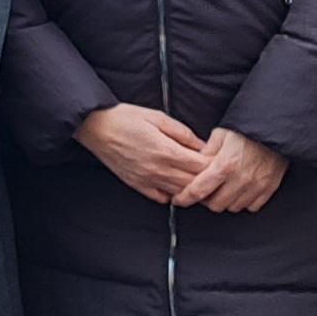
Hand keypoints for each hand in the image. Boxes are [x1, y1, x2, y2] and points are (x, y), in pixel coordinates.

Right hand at [75, 104, 209, 206]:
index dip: (214, 165)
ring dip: (192, 190)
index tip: (220, 160)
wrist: (96, 128)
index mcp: (166, 151)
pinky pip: (162, 199)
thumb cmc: (125, 118)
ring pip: (180, 194)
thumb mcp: (157, 116)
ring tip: (200, 181)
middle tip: (215, 174)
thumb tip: (202, 145)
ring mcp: (148, 181)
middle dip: (207, 180)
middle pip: (194, 183)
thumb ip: (182, 132)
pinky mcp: (138, 186)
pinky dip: (173, 195)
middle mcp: (159, 170)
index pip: (200, 166)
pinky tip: (176, 185)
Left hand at [178, 128, 288, 213]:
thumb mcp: (221, 134)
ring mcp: (256, 186)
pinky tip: (238, 190)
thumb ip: (205, 152)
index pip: (198, 190)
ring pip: (232, 207)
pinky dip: (242, 201)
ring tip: (221, 189)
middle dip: (205, 200)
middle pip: (214, 204)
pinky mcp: (268, 188)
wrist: (275, 129)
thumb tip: (193, 165)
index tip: (178, 199)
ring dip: (224, 201)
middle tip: (203, 191)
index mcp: (225, 165)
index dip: (185, 197)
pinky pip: (251, 206)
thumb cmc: (247, 130)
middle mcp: (240, 179)